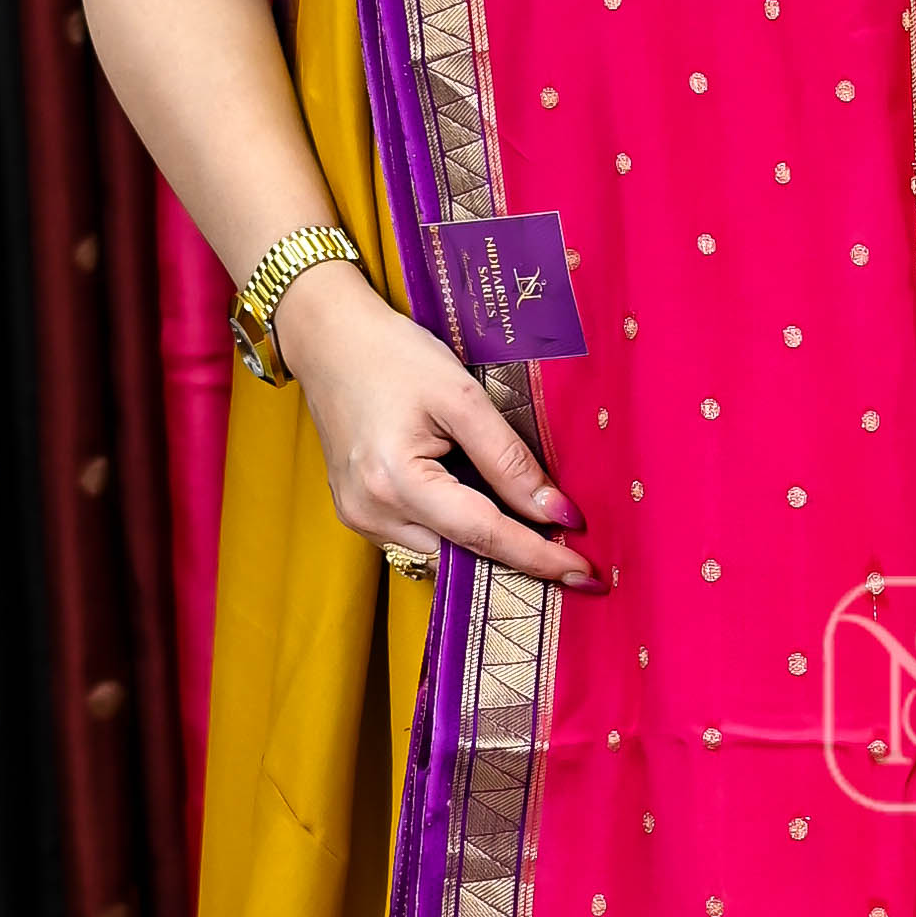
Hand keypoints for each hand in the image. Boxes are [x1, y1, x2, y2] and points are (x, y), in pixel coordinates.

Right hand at [275, 260, 600, 587]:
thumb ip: (509, 460)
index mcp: (396, 483)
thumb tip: (557, 513)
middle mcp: (371, 514)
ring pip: (440, 554)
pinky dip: (455, 530)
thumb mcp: (461, 397)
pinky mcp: (357, 512)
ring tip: (530, 525)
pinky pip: (419, 539)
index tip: (586, 576)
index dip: (539, 558)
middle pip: (462, 555)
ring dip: (484, 544)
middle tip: (572, 554)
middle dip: (516, 556)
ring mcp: (359, 517)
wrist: (328, 340)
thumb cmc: (392, 355)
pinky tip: (482, 508)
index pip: (484, 536)